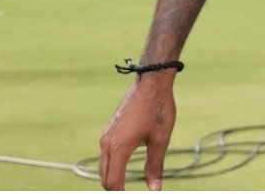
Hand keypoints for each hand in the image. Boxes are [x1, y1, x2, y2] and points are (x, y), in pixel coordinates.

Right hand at [99, 75, 175, 190]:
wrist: (150, 82)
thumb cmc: (158, 108)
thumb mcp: (160, 139)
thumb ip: (155, 166)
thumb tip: (155, 189)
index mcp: (119, 148)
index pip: (113, 183)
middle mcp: (107, 144)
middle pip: (105, 178)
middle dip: (115, 190)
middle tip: (130, 193)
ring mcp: (106, 136)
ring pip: (104, 167)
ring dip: (113, 179)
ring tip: (127, 188)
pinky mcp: (109, 131)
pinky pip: (106, 155)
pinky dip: (113, 167)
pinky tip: (125, 170)